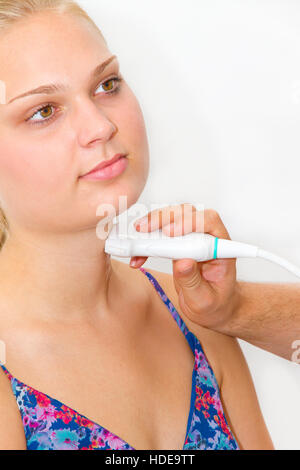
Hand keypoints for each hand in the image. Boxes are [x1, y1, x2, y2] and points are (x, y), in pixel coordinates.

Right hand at [130, 204, 239, 329]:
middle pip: (188, 213)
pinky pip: (161, 233)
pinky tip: (137, 255)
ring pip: (173, 217)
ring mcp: (192, 238)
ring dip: (153, 224)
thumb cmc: (214, 303)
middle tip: (144, 229)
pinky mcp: (178, 243)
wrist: (212, 307)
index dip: (190, 221)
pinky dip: (146, 241)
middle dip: (164, 218)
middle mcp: (207, 238)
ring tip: (137, 235)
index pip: (210, 222)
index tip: (170, 233)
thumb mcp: (204, 300)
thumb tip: (182, 262)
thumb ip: (193, 282)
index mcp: (221, 248)